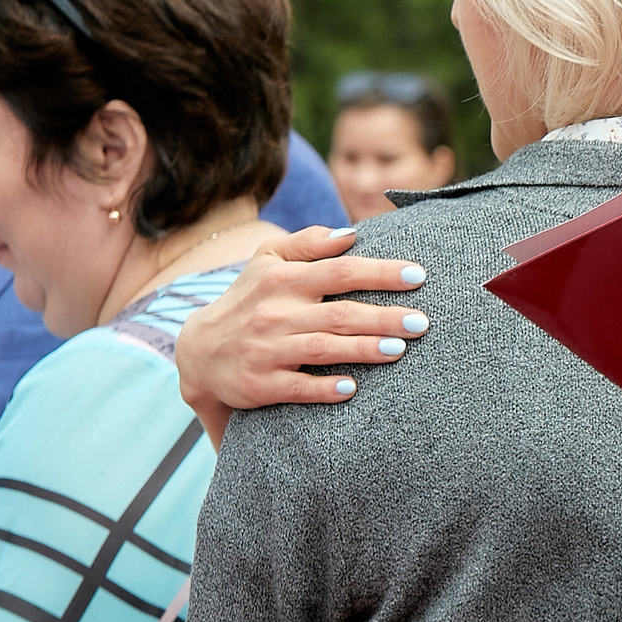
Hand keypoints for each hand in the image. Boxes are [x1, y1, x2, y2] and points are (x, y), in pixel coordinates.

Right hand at [175, 226, 427, 443]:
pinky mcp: (261, 384)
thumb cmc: (249, 299)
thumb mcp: (267, 261)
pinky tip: (351, 387)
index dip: (381, 273)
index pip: (340, 271)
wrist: (199, 352)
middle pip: (339, 313)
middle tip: (422, 322)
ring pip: (322, 349)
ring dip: (362, 349)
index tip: (418, 275)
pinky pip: (297, 387)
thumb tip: (352, 233)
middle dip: (383, 317)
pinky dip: (324, 388)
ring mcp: (267, 350)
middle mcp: (275, 313)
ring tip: (398, 349)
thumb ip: (309, 242)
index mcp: (283, 280)